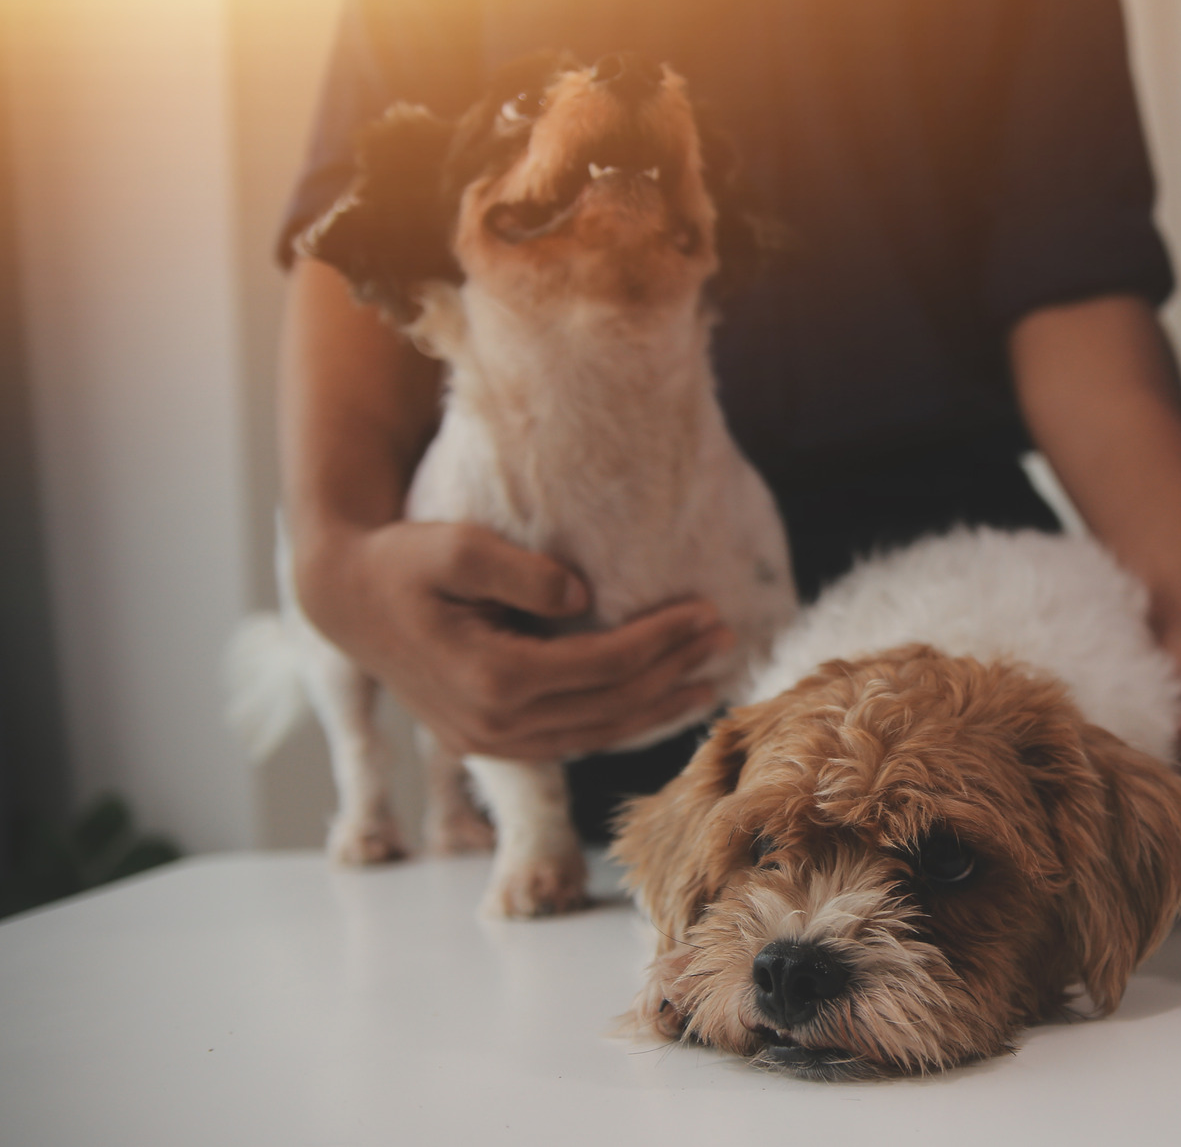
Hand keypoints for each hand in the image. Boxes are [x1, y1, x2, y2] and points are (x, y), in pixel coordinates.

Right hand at [297, 521, 734, 761]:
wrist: (345, 599)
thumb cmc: (402, 562)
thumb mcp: (454, 545)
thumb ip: (519, 570)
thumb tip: (583, 596)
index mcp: (492, 678)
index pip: (606, 665)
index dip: (663, 640)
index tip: (707, 610)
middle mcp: (495, 724)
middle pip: (612, 705)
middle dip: (676, 672)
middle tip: (727, 639)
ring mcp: (491, 741)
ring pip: (596, 735)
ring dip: (657, 709)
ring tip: (710, 680)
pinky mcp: (488, 741)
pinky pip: (572, 741)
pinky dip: (620, 725)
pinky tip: (655, 705)